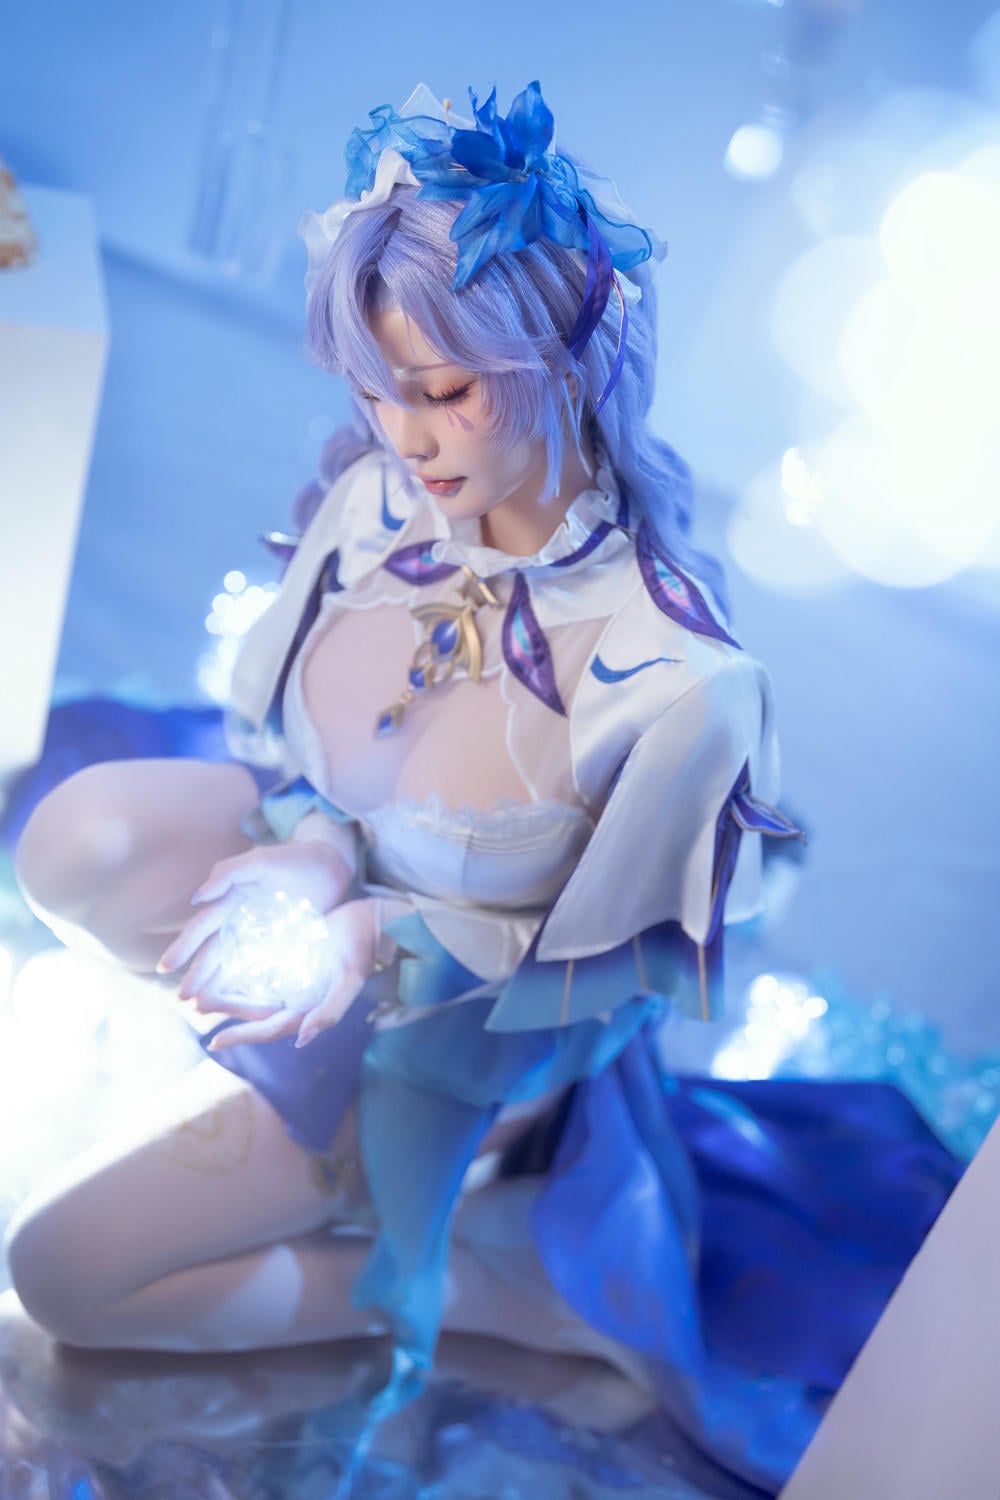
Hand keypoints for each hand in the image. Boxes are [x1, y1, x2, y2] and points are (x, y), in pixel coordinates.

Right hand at [156, 840, 352, 1001]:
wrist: (330, 866)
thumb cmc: (292, 860)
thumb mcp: (260, 861)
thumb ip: (228, 874)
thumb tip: (198, 898)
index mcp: (229, 901)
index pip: (202, 928)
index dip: (183, 947)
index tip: (166, 967)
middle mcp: (238, 921)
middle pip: (213, 951)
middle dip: (196, 974)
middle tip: (182, 998)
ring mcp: (257, 937)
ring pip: (231, 965)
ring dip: (216, 986)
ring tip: (202, 1007)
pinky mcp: (279, 948)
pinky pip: (258, 970)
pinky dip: (247, 987)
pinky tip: (239, 1005)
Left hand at [202, 898, 377, 1049]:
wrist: (376, 921)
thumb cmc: (363, 950)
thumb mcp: (349, 980)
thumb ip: (329, 1011)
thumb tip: (301, 1039)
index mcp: (310, 1009)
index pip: (270, 1029)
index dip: (244, 1036)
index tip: (215, 1041)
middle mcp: (300, 998)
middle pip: (257, 1012)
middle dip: (227, 1011)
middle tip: (196, 1006)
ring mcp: (296, 979)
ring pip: (256, 992)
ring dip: (230, 994)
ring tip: (202, 993)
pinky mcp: (293, 958)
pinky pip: (263, 970)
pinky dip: (244, 972)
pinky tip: (226, 967)